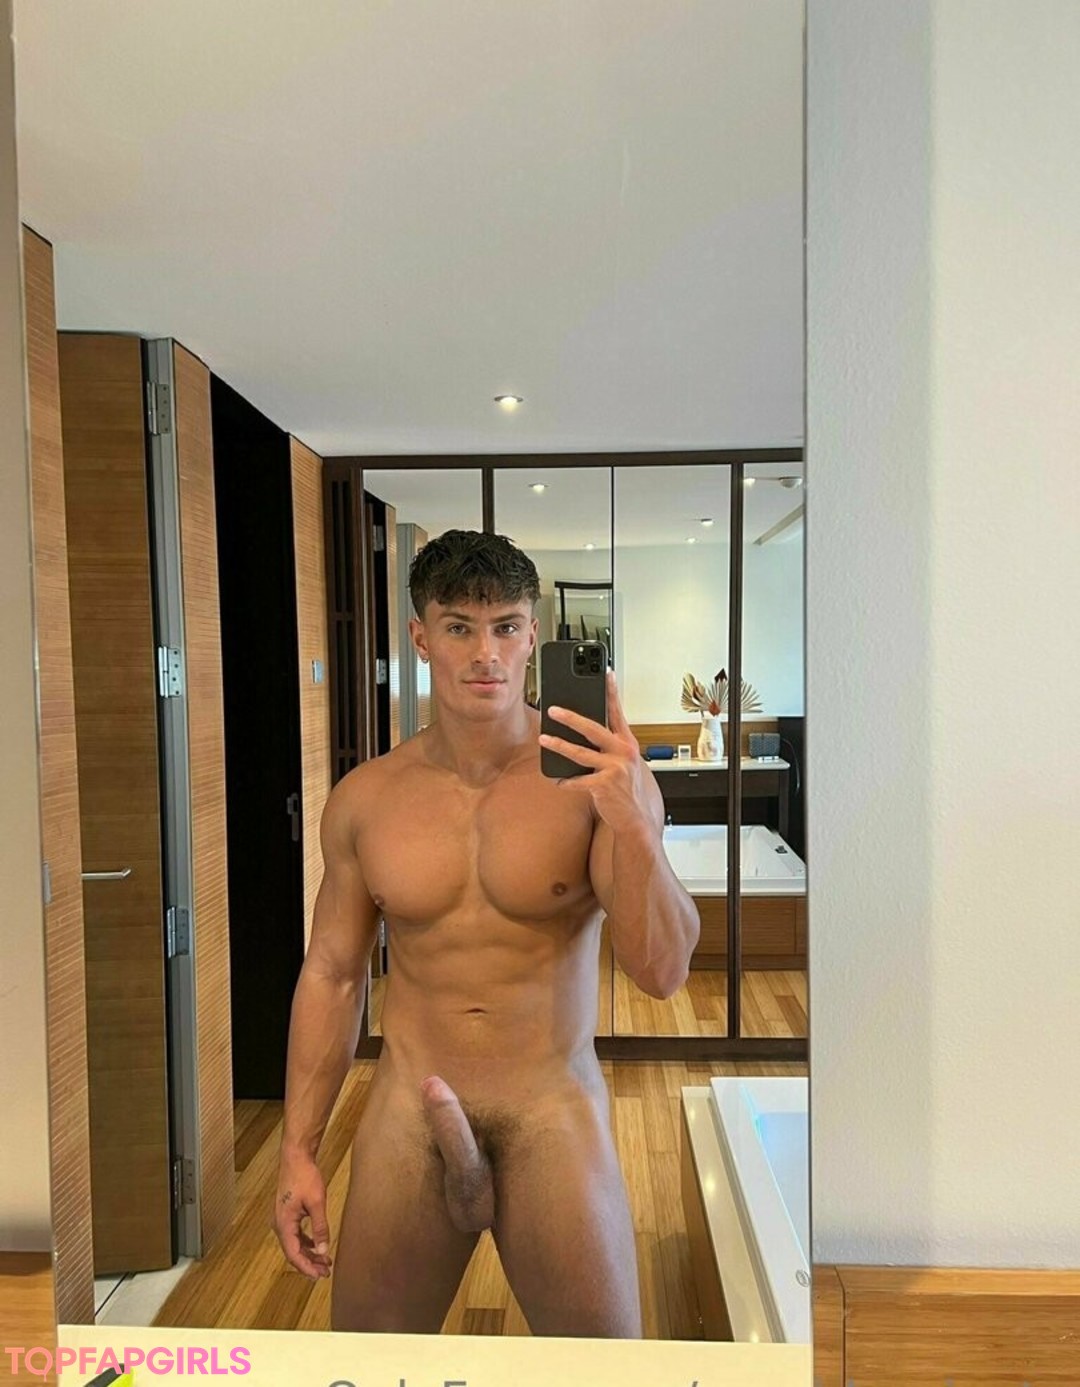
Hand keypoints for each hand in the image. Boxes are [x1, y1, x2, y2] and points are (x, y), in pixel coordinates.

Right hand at [273, 1152, 331, 1280]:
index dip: (306, 1268)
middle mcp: (280, 1224)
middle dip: (309, 1264)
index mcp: (284, 1224)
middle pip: (293, 1252)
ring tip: (324, 1262)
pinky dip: (306, 1242)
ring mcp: (282, 1219)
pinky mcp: (288, 1213)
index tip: (319, 1276)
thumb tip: (323, 1250)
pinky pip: (296, 1234)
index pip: (293, 1254)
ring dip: (309, 1254)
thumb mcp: (317, 1202)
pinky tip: (317, 1246)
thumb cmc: (304, 1176)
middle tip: (325, 1273)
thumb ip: (320, 1228)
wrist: (296, 1157)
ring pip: (295, 1244)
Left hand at [538, 669, 656, 833]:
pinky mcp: (604, 786)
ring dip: (559, 745)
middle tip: (553, 709)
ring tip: (544, 739)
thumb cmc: (627, 789)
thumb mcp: (624, 763)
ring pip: (580, 753)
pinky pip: (578, 780)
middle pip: (593, 728)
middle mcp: (623, 752)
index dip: (611, 692)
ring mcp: (615, 769)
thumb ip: (608, 746)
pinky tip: (558, 781)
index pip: (617, 712)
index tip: (605, 673)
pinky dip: (566, 781)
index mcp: (627, 743)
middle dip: (571, 717)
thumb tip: (582, 731)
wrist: (636, 819)